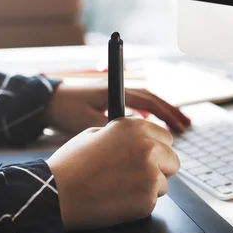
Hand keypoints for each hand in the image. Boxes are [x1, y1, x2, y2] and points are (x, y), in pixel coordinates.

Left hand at [45, 82, 190, 135]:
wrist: (45, 102)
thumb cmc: (64, 110)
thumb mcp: (87, 122)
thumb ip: (111, 130)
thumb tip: (135, 139)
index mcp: (115, 93)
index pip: (149, 101)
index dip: (167, 113)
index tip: (180, 124)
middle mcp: (118, 93)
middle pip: (152, 100)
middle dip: (171, 112)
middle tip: (187, 125)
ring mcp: (114, 97)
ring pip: (146, 104)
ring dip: (162, 114)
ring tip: (178, 125)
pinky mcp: (109, 104)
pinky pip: (136, 108)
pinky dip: (149, 116)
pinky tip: (153, 127)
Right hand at [47, 118, 179, 230]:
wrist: (56, 193)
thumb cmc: (71, 165)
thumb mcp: (96, 133)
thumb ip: (123, 133)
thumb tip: (139, 137)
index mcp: (136, 127)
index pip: (166, 138)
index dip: (156, 149)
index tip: (148, 157)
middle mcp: (148, 146)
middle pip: (172, 160)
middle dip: (158, 169)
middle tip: (135, 176)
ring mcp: (150, 172)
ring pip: (164, 183)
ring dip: (148, 188)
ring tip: (120, 188)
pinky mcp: (148, 198)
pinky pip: (152, 202)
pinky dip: (139, 205)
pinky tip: (117, 200)